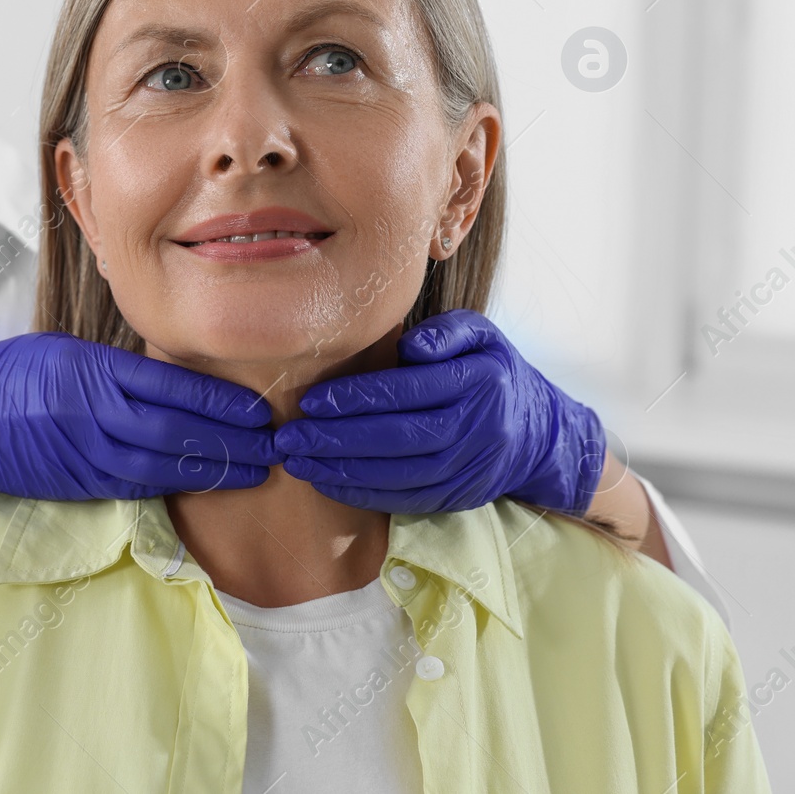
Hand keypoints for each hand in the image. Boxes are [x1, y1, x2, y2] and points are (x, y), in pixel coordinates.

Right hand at [0, 332, 278, 526]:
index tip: (260, 410)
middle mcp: (86, 411)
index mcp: (87, 369)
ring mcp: (79, 452)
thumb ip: (116, 369)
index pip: (170, 386)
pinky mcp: (73, 483)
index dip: (220, 403)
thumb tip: (178, 379)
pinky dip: (173, 484)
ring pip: (159, 464)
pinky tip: (202, 482)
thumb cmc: (9, 378)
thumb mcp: (63, 354)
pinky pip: (133, 485)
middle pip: (173, 429)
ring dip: (211, 468)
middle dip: (229, 440)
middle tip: (273, 444)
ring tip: (252, 469)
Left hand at [273, 310, 605, 515]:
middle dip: (336, 439)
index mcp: (478, 381)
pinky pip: (404, 499)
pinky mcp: (457, 497)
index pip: (407, 391)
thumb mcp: (482, 336)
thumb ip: (446, 332)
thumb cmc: (495, 373)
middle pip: (397, 437)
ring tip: (296, 462)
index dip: (355, 398)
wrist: (542, 435)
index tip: (310, 400)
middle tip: (289, 437)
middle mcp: (475, 429)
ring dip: (341, 471)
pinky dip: (362, 493)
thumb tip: (411, 345)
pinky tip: (325, 483)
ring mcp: (467, 469)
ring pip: (398, 474)